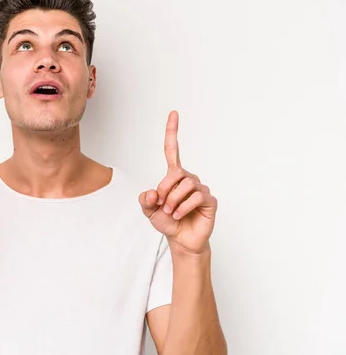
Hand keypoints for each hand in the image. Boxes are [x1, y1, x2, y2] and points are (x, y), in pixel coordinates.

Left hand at [139, 111, 217, 254]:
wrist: (181, 240)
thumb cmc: (167, 222)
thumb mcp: (148, 211)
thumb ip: (145, 200)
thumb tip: (151, 192)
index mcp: (174, 177)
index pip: (173, 150)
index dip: (172, 132)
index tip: (174, 113)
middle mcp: (188, 179)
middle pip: (176, 173)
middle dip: (165, 190)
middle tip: (162, 205)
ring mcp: (200, 189)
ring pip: (185, 185)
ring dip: (173, 201)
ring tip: (171, 213)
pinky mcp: (209, 200)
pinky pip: (195, 198)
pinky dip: (183, 208)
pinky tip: (180, 215)